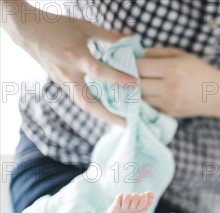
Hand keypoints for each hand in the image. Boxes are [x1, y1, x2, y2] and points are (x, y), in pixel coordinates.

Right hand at [2, 1, 136, 124]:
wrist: (27, 30)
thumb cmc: (57, 26)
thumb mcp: (84, 27)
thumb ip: (109, 36)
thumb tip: (131, 38)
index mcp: (75, 56)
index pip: (99, 72)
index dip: (118, 78)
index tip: (135, 84)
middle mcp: (68, 73)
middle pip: (88, 103)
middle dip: (108, 115)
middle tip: (126, 123)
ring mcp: (63, 81)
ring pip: (83, 104)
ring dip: (101, 115)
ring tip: (119, 120)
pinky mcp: (61, 84)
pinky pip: (79, 99)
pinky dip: (93, 106)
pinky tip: (107, 109)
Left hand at [137, 47, 219, 117]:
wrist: (218, 95)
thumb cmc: (200, 71)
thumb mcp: (182, 55)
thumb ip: (158, 52)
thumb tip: (138, 55)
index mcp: (172, 68)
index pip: (140, 66)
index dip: (132, 63)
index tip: (132, 61)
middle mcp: (169, 87)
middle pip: (136, 82)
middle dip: (132, 77)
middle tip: (132, 73)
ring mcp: (168, 102)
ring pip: (141, 95)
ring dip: (138, 89)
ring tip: (141, 82)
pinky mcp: (169, 112)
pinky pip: (149, 104)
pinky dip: (146, 98)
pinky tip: (151, 92)